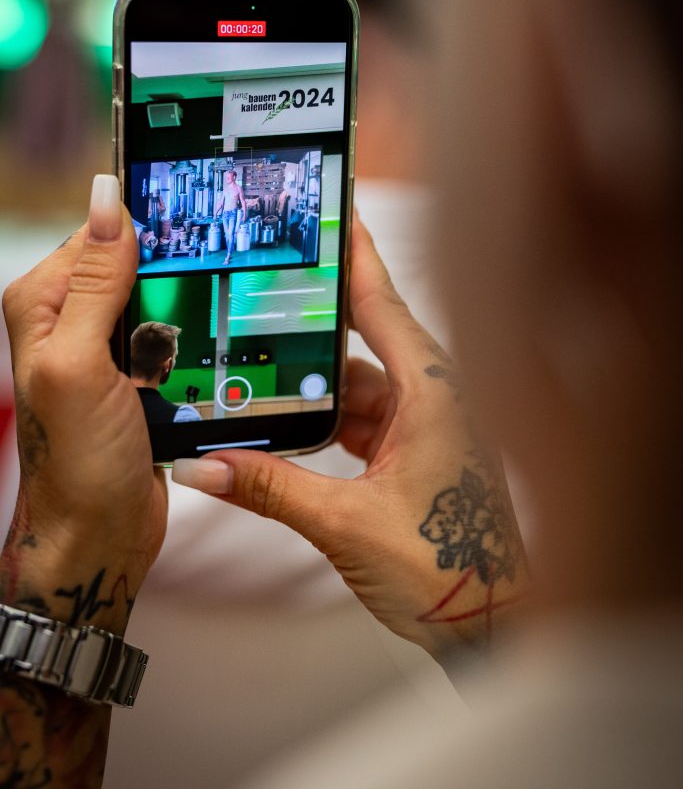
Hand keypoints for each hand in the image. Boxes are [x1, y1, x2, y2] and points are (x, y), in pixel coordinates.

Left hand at [1, 176, 166, 635]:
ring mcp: (110, 349)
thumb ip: (93, 281)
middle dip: (175, 278)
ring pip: (167, 301)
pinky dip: (197, 344)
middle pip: (139, 265)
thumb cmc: (76, 461)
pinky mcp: (141, 375)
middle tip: (199, 298)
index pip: (100, 236)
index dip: (147, 230)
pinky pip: (179, 339)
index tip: (197, 226)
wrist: (101, 535)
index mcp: (44, 303)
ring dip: (190, 314)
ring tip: (201, 337)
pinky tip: (209, 355)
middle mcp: (74, 321)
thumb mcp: (79, 362)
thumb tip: (107, 199)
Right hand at [173, 220, 526, 656]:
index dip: (353, 253)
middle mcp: (436, 394)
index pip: (381, 302)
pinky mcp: (421, 449)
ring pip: (361, 382)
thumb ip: (270, 489)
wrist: (493, 625)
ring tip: (255, 365)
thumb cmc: (445, 569)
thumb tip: (202, 467)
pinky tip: (288, 422)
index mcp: (433, 390)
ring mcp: (430, 422)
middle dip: (311, 322)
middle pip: (364, 337)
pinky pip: (367, 416)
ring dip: (315, 383)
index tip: (329, 206)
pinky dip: (330, 418)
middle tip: (262, 288)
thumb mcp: (345, 524)